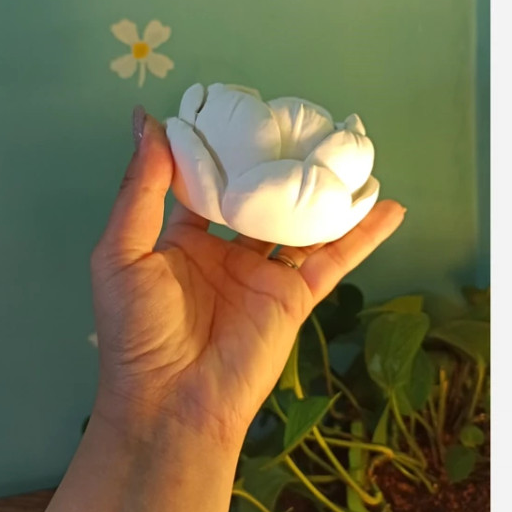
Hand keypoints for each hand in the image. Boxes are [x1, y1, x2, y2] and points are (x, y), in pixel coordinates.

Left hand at [90, 107, 405, 446]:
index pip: (206, 183)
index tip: (236, 110)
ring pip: (303, 223)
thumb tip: (146, 121)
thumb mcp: (123, 251)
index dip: (220, 150)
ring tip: (352, 153)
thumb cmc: (138, 328)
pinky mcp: (295, 297)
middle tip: (301, 121)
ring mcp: (264, 274)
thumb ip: (141, 188)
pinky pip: (334, 259)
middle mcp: (226, 252)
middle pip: (260, 197)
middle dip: (279, 165)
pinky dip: (363, 235)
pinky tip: (388, 206)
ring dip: (327, 192)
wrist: (171, 401)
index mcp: (182, 240)